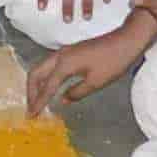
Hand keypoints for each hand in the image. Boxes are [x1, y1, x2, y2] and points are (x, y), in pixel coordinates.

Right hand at [23, 19, 153, 114]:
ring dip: (37, 84)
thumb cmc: (113, 61)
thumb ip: (76, 92)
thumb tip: (63, 100)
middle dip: (31, 92)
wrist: (126, 41)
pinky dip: (46, 78)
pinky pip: (50, 66)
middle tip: (31, 108)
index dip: (39, 102)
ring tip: (37, 100)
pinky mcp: (70, 52)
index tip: (32, 115)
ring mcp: (64, 52)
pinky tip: (51, 88)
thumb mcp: (96, 82)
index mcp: (64, 64)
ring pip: (41, 68)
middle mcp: (60, 56)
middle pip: (36, 74)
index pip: (46, 87)